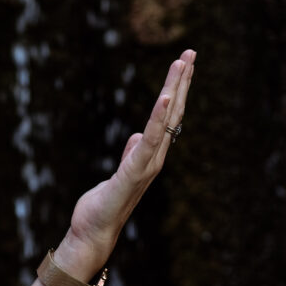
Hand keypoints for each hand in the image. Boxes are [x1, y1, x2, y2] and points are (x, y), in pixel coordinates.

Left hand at [56, 49, 195, 275]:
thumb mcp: (118, 173)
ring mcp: (146, 165)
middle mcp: (154, 157)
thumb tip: (137, 136)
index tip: (184, 62)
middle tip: (191, 52)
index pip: (168, 116)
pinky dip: (157, 119)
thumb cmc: (104, 205)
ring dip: (174, 90)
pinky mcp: (131, 172)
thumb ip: (131, 154)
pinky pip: (148, 141)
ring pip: (165, 121)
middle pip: (172, 112)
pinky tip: (164, 97)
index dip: (177, 89)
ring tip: (182, 64)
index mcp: (150, 154)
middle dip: (182, 81)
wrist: (93, 233)